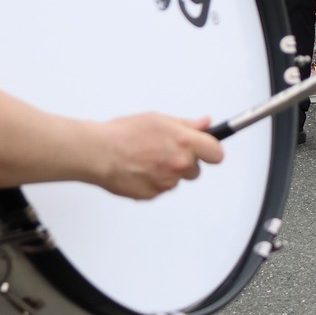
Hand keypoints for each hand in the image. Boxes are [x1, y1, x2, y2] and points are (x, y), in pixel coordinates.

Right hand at [90, 113, 221, 199]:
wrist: (98, 153)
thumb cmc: (123, 134)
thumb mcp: (159, 119)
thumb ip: (186, 124)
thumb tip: (205, 124)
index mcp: (185, 142)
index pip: (216, 153)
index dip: (212, 151)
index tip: (208, 150)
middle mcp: (179, 164)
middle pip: (196, 169)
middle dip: (186, 162)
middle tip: (166, 151)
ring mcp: (166, 182)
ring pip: (177, 180)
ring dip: (168, 172)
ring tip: (147, 159)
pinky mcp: (152, 195)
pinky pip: (160, 188)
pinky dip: (153, 181)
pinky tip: (139, 170)